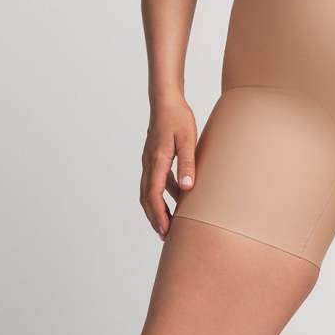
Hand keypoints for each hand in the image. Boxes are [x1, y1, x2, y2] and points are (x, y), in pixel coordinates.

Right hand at [140, 96, 197, 239]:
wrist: (165, 100)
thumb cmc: (178, 118)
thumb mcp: (188, 140)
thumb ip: (188, 163)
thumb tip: (187, 187)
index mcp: (157, 160)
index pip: (153, 194)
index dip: (158, 215)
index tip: (165, 230)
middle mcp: (149, 163)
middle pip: (146, 197)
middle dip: (154, 217)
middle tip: (165, 235)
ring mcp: (149, 161)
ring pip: (149, 191)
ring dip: (157, 208)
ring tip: (169, 223)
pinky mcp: (154, 158)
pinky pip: (156, 181)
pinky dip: (163, 194)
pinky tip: (178, 200)